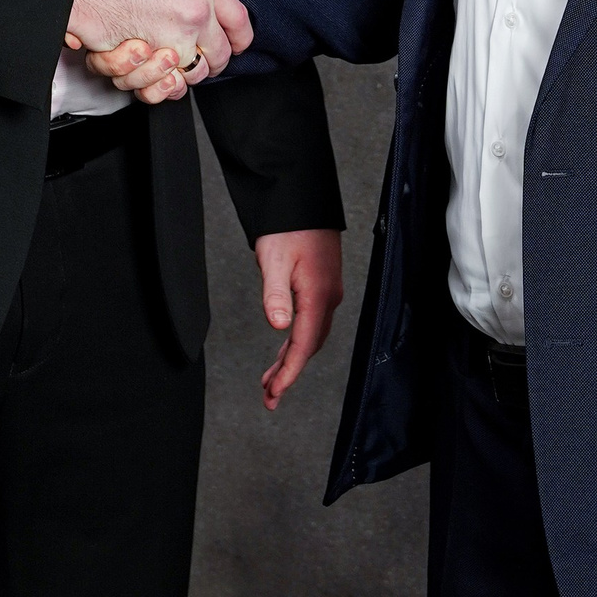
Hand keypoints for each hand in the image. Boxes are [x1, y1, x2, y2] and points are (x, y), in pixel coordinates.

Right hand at [65, 0, 250, 93]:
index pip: (239, 21)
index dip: (239, 36)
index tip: (236, 44)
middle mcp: (192, 19)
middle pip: (219, 57)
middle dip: (210, 60)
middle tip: (193, 53)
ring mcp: (169, 44)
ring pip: (190, 77)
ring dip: (177, 72)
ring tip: (159, 54)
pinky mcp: (142, 64)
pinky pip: (160, 90)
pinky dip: (155, 85)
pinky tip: (147, 67)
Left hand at [256, 230, 343, 410]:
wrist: (303, 198)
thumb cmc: (287, 226)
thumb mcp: (274, 258)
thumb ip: (276, 293)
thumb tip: (279, 326)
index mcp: (318, 295)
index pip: (304, 344)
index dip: (289, 372)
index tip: (275, 393)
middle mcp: (328, 297)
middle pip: (309, 346)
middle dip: (289, 373)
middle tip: (269, 398)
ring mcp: (327, 292)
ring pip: (311, 336)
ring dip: (291, 359)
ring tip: (270, 381)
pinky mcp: (322, 285)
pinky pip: (312, 322)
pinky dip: (297, 341)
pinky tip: (285, 348)